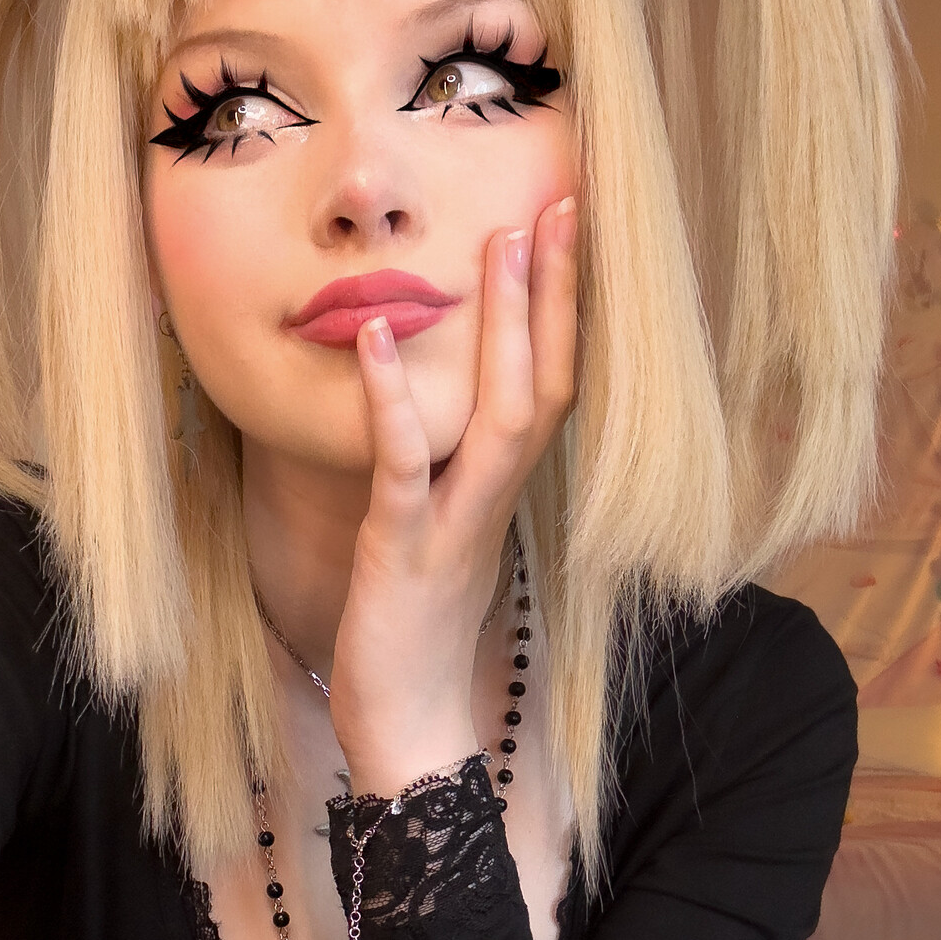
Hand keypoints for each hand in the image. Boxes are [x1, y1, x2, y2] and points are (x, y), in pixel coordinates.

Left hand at [330, 195, 577, 796]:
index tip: (563, 230)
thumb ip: (445, 480)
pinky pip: (405, 469)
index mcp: (499, 495)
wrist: (408, 735)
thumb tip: (437, 421)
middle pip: (542, 386)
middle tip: (556, 204)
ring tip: (498, 244)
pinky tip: (377, 338)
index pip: (548, 389)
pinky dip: (394, 403)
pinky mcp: (400, 555)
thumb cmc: (417, 639)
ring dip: (504, 329)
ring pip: (498, 417)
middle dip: (552, 296)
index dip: (562, 313)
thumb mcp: (436, 540)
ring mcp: (453, 527)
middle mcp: (492, 502)